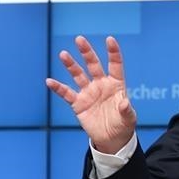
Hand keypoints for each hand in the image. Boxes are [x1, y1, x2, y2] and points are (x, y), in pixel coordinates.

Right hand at [46, 35, 136, 153]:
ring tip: (64, 54)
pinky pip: (66, 93)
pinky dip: (58, 88)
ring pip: (78, 75)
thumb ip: (126, 110)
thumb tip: (125, 103)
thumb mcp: (129, 119)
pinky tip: (49, 81)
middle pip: (93, 65)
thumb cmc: (123, 125)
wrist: (111, 139)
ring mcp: (88, 92)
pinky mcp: (78, 103)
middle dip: (86, 52)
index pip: (115, 65)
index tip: (109, 39)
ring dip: (71, 65)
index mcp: (116, 84)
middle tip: (79, 39)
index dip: (113, 52)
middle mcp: (101, 84)